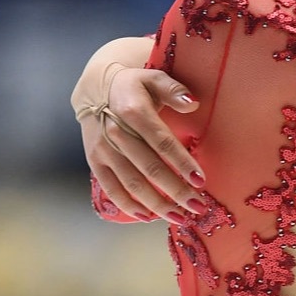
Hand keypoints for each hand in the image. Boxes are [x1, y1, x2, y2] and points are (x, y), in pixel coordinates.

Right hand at [81, 66, 205, 222]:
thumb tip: (193, 103)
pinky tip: (149, 217)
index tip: (201, 181)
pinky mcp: (95, 162)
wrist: (95, 90)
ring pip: (132, 183)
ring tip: (180, 218)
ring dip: (157, 204)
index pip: (162, 141)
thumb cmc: (134, 86)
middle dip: (176, 191)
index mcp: (133, 111)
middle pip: (150, 168)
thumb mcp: (154, 78)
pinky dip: (130, 206)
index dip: (182, 162)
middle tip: (198, 207)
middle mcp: (115, 132)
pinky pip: (112, 189)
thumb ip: (174, 89)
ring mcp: (103, 150)